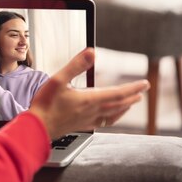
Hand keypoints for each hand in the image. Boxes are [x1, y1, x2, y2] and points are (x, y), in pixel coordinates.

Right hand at [29, 48, 149, 139]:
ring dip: (125, 107)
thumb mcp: (58, 80)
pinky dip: (114, 117)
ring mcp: (88, 120)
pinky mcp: (82, 126)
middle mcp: (92, 111)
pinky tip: (111, 116)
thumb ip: (75, 66)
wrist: (37, 128)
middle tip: (143, 90)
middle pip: (119, 104)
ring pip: (114, 114)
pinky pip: (105, 122)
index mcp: (89, 99)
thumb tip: (92, 53)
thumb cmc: (45, 105)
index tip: (144, 84)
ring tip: (131, 102)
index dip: (133, 88)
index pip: (118, 93)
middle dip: (132, 96)